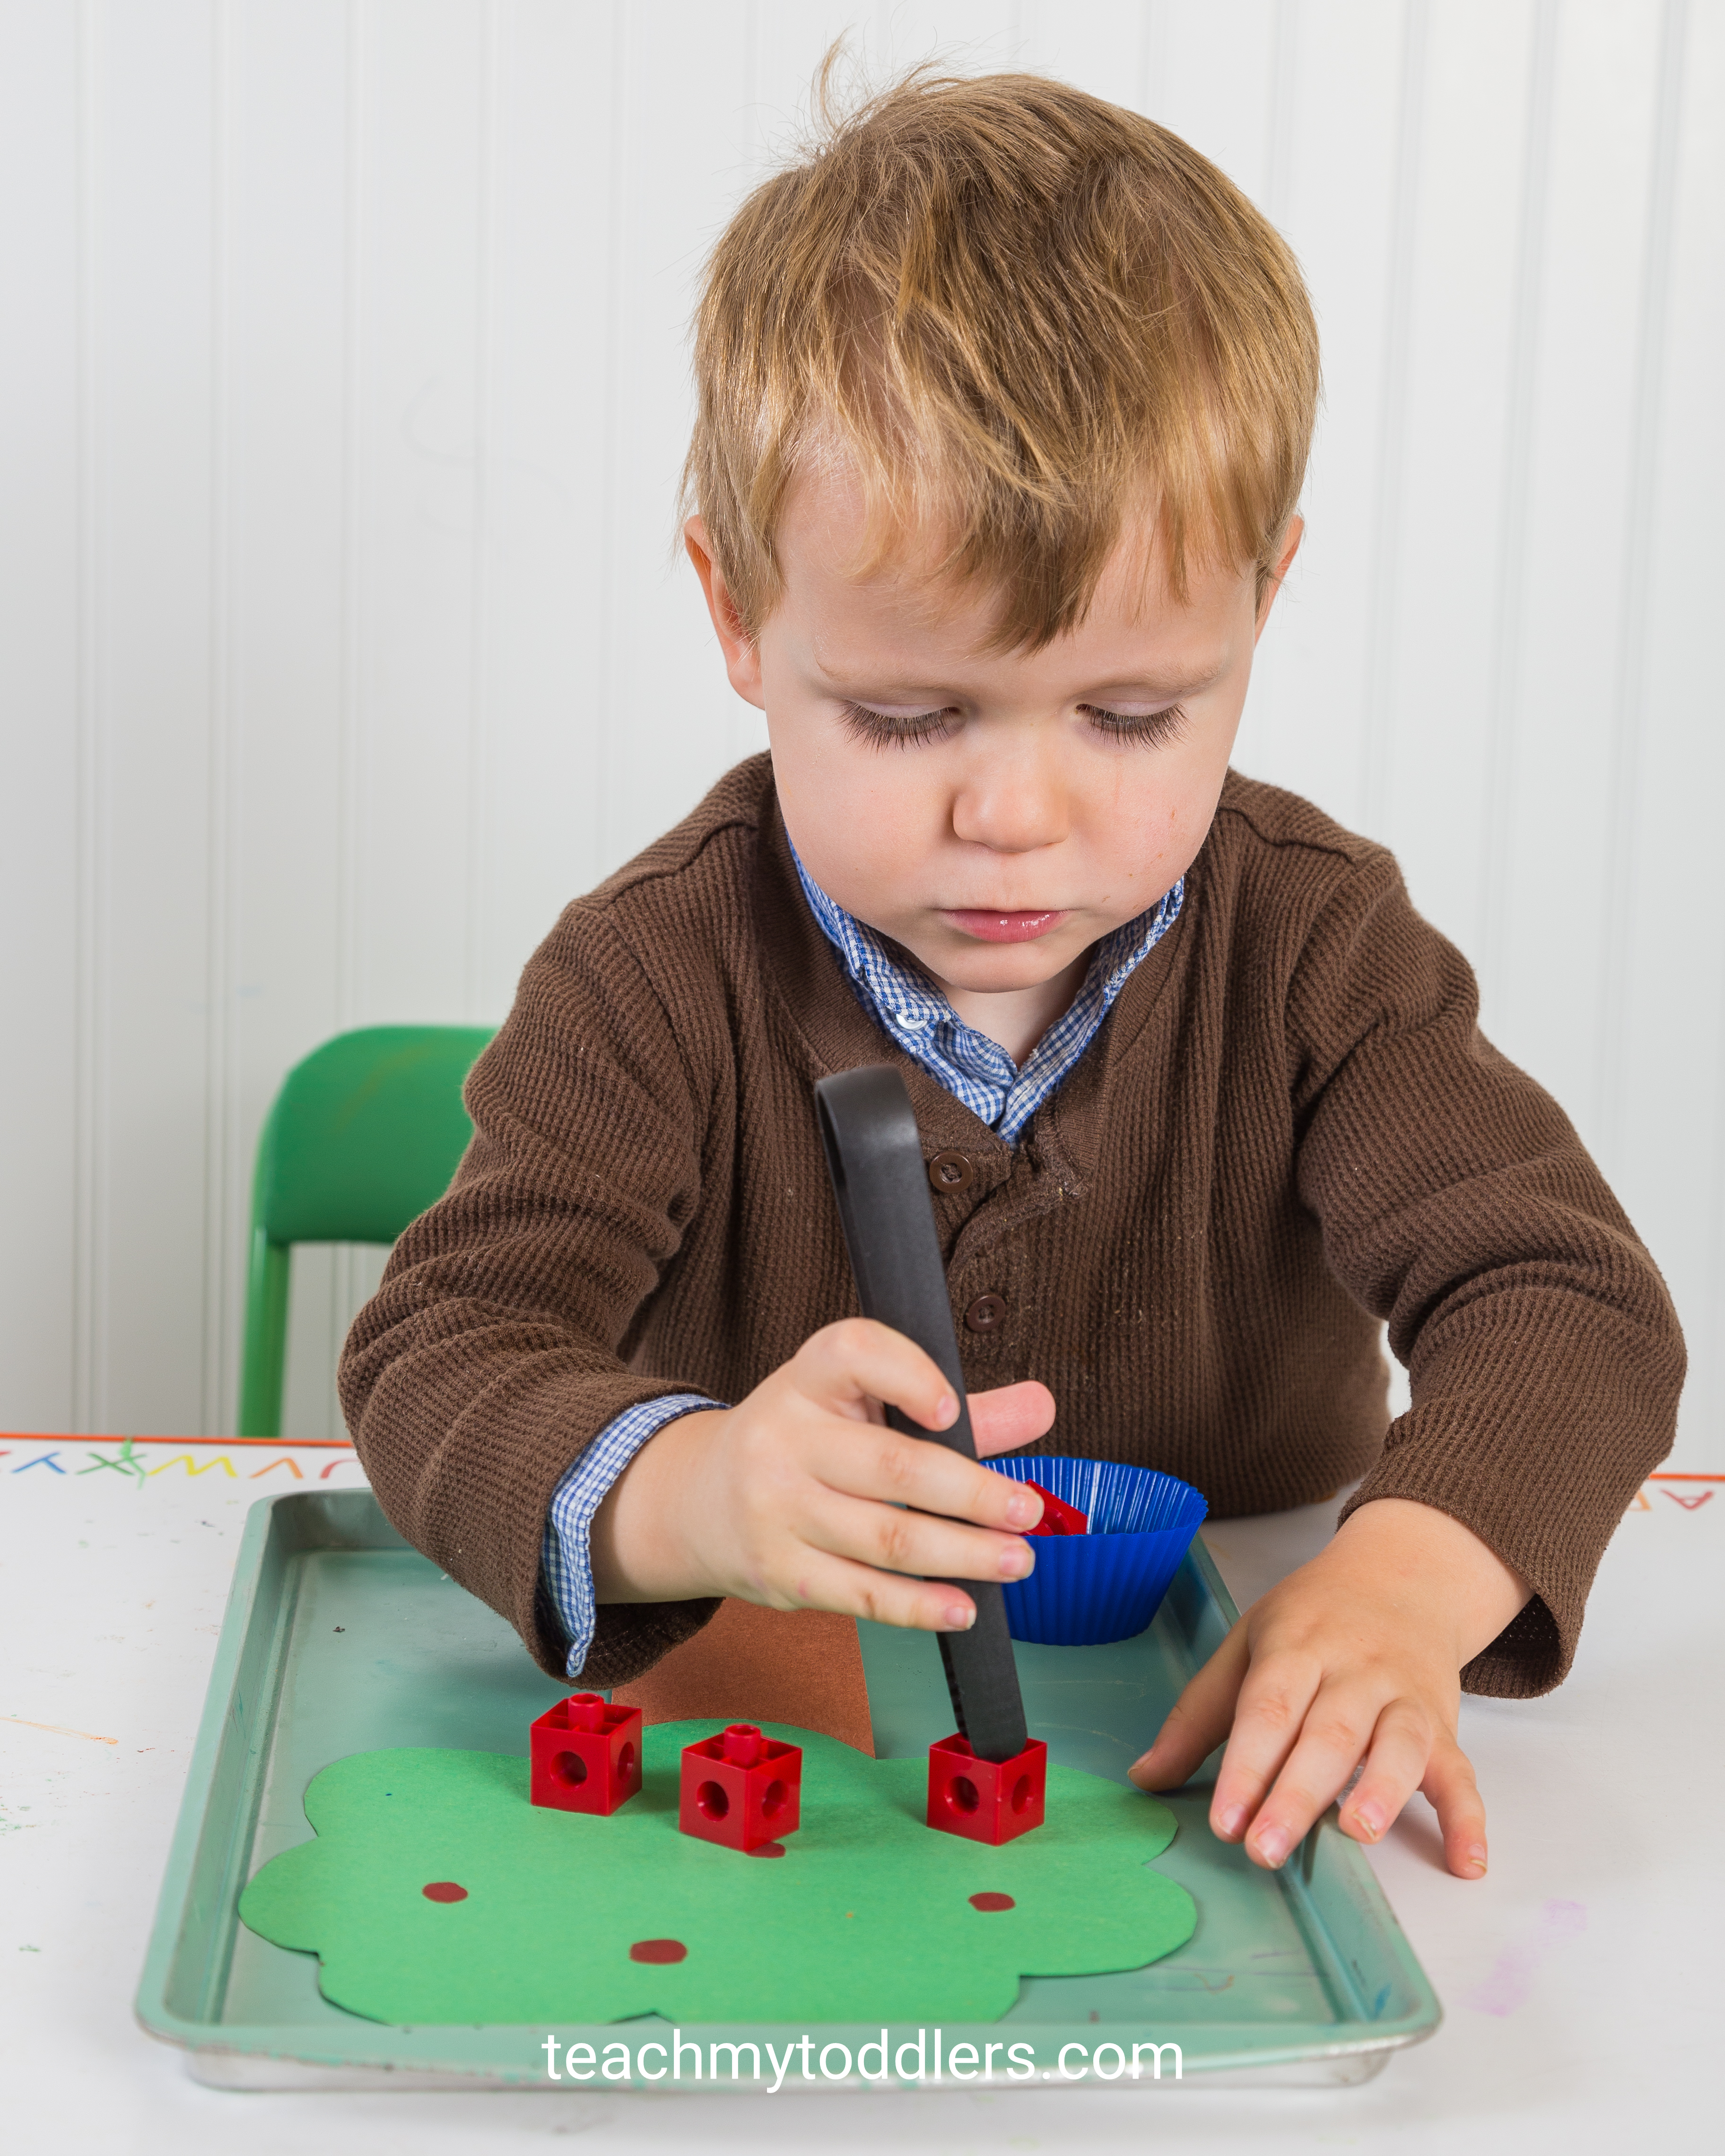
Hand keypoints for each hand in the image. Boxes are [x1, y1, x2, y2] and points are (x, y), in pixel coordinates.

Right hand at [589, 1318, 1056, 1631]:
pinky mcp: (779, 1572)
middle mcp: (784, 1437)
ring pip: (887, 1538)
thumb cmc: (806, 1442)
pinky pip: (861, 1594)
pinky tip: (963, 1606)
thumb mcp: (864, 1405)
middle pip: (893, 1466)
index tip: (952, 1409)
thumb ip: (959, 1410)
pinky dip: (919, 1606)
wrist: (700, 1500)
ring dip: (963, 1555)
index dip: (908, 1377)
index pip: (855, 1354)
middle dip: (972, 1494)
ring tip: (1017, 1560)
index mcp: (808, 1378)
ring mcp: (776, 1509)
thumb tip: (1042, 1406)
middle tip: (1027, 1510)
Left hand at [1128, 1498, 1530, 1879]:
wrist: (1402, 1576)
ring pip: (1399, 1744)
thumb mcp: (1246, 1645)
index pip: (1268, 1707)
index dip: (1245, 1766)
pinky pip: (1462, 1772)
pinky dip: (1469, 1817)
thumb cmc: (1313, 1619)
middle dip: (1296, 1794)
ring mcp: (1404, 1696)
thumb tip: (1145, 1777)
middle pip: (1328, 1734)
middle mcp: (1355, 1669)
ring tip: (1357, 1833)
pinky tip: (1466, 1861)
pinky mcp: (1444, 1724)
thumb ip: (1198, 1715)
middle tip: (1266, 1849)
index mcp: (1296, 1646)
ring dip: (1383, 1790)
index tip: (1223, 1820)